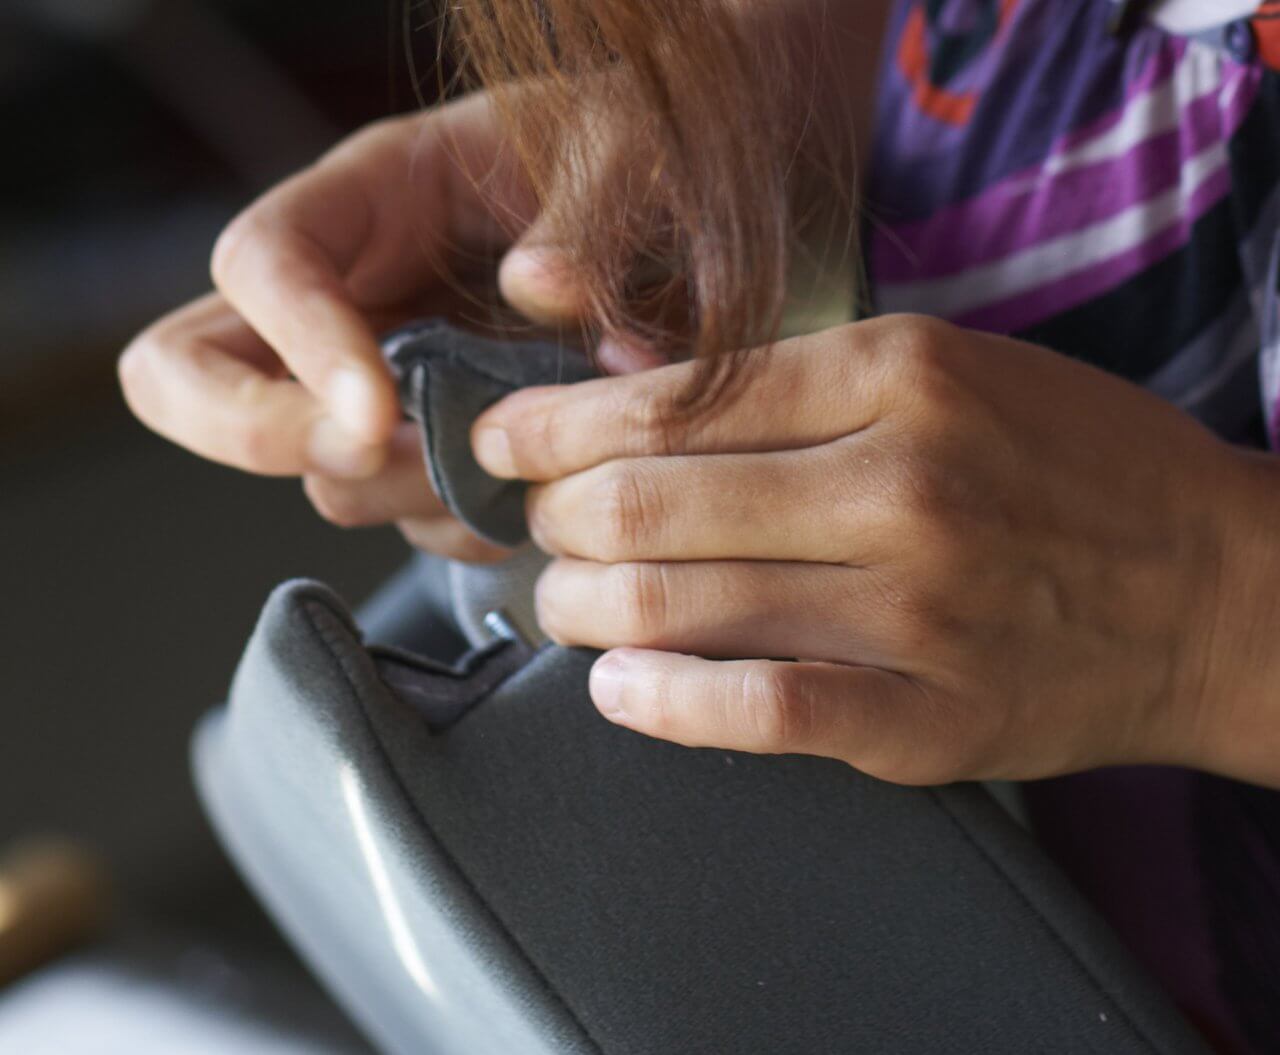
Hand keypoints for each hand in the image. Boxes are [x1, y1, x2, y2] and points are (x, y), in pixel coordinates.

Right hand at [117, 92, 609, 561]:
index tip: (375, 414)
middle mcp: (345, 293)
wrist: (660, 220)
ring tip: (508, 470)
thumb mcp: (621, 151)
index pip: (261, 264)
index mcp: (371, 198)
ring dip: (402, 494)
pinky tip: (532, 491)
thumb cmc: (627, 164)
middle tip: (376, 455)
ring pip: (318, 471)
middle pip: (188, 376)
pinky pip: (402, 511)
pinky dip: (461, 523)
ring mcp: (372, 377)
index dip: (297, 344)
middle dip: (264, 436)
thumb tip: (541, 290)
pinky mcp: (421, 441)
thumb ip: (588, 211)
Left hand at [473, 314, 1279, 785]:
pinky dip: (660, 702)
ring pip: (680, 605)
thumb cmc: (1070, 465)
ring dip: (582, 607)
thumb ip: (787, 377)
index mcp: (896, 375)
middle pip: (651, 501)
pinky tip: (619, 689)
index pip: (669, 400)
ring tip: (560, 602)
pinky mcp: (929, 716)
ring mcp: (916, 608)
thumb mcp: (946, 368)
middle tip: (531, 526)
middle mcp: (900, 483)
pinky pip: (758, 710)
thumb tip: (621, 383)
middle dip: (553, 517)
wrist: (1216, 589)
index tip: (503, 441)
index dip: (554, 424)